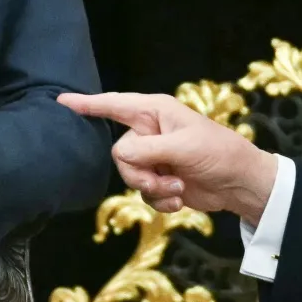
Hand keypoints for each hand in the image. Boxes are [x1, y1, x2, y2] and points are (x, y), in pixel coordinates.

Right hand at [58, 92, 279, 222]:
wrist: (240, 184)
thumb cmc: (219, 153)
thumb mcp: (184, 147)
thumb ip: (148, 150)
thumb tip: (122, 157)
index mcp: (156, 112)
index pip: (114, 105)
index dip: (88, 104)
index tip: (61, 101)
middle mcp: (151, 131)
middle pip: (120, 154)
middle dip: (139, 173)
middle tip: (164, 179)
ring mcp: (155, 156)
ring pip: (130, 176)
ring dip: (153, 188)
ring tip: (177, 188)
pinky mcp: (160, 178)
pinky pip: (144, 193)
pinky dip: (160, 199)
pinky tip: (179, 198)